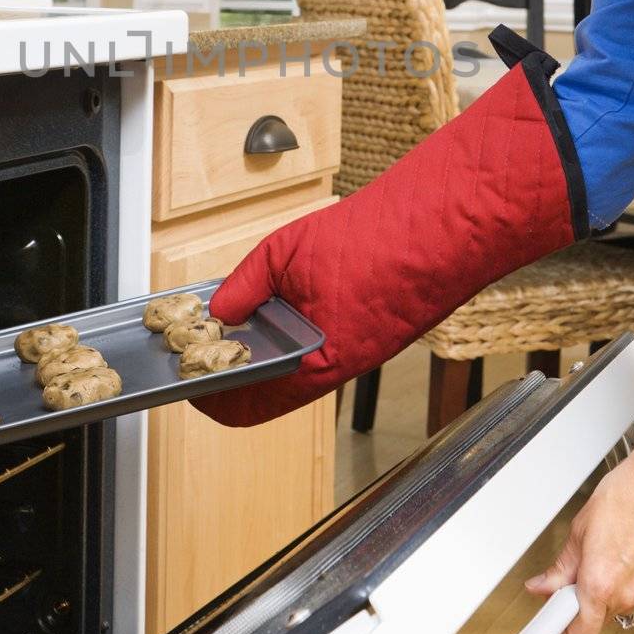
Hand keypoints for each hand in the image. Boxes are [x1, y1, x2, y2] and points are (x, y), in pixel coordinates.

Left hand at [196, 31, 586, 427]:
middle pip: (269, 392)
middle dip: (236, 371)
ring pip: (297, 369)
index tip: (191, 378)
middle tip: (208, 344)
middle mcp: (337, 370)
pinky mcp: (375, 335)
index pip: (248, 407)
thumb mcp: (286, 253)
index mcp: (313, 364)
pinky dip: (298, 334)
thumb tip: (218, 307)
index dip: (212, 397)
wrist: (442, 227)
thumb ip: (245, 284)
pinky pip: (324, 348)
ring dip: (267, 350)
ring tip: (241, 317)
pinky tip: (286, 303)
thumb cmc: (377, 240)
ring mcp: (358, 354)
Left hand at [524, 438, 633, 633]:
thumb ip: (560, 567)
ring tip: (604, 548)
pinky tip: (624, 548)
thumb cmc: (626, 495)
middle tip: (575, 568)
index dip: (560, 629)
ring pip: (616, 604)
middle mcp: (627, 595)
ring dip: (604, 586)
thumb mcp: (579, 529)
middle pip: (596, 617)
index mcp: (600, 584)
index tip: (551, 618)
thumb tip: (542, 586)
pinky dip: (626, 578)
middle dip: (581, 597)